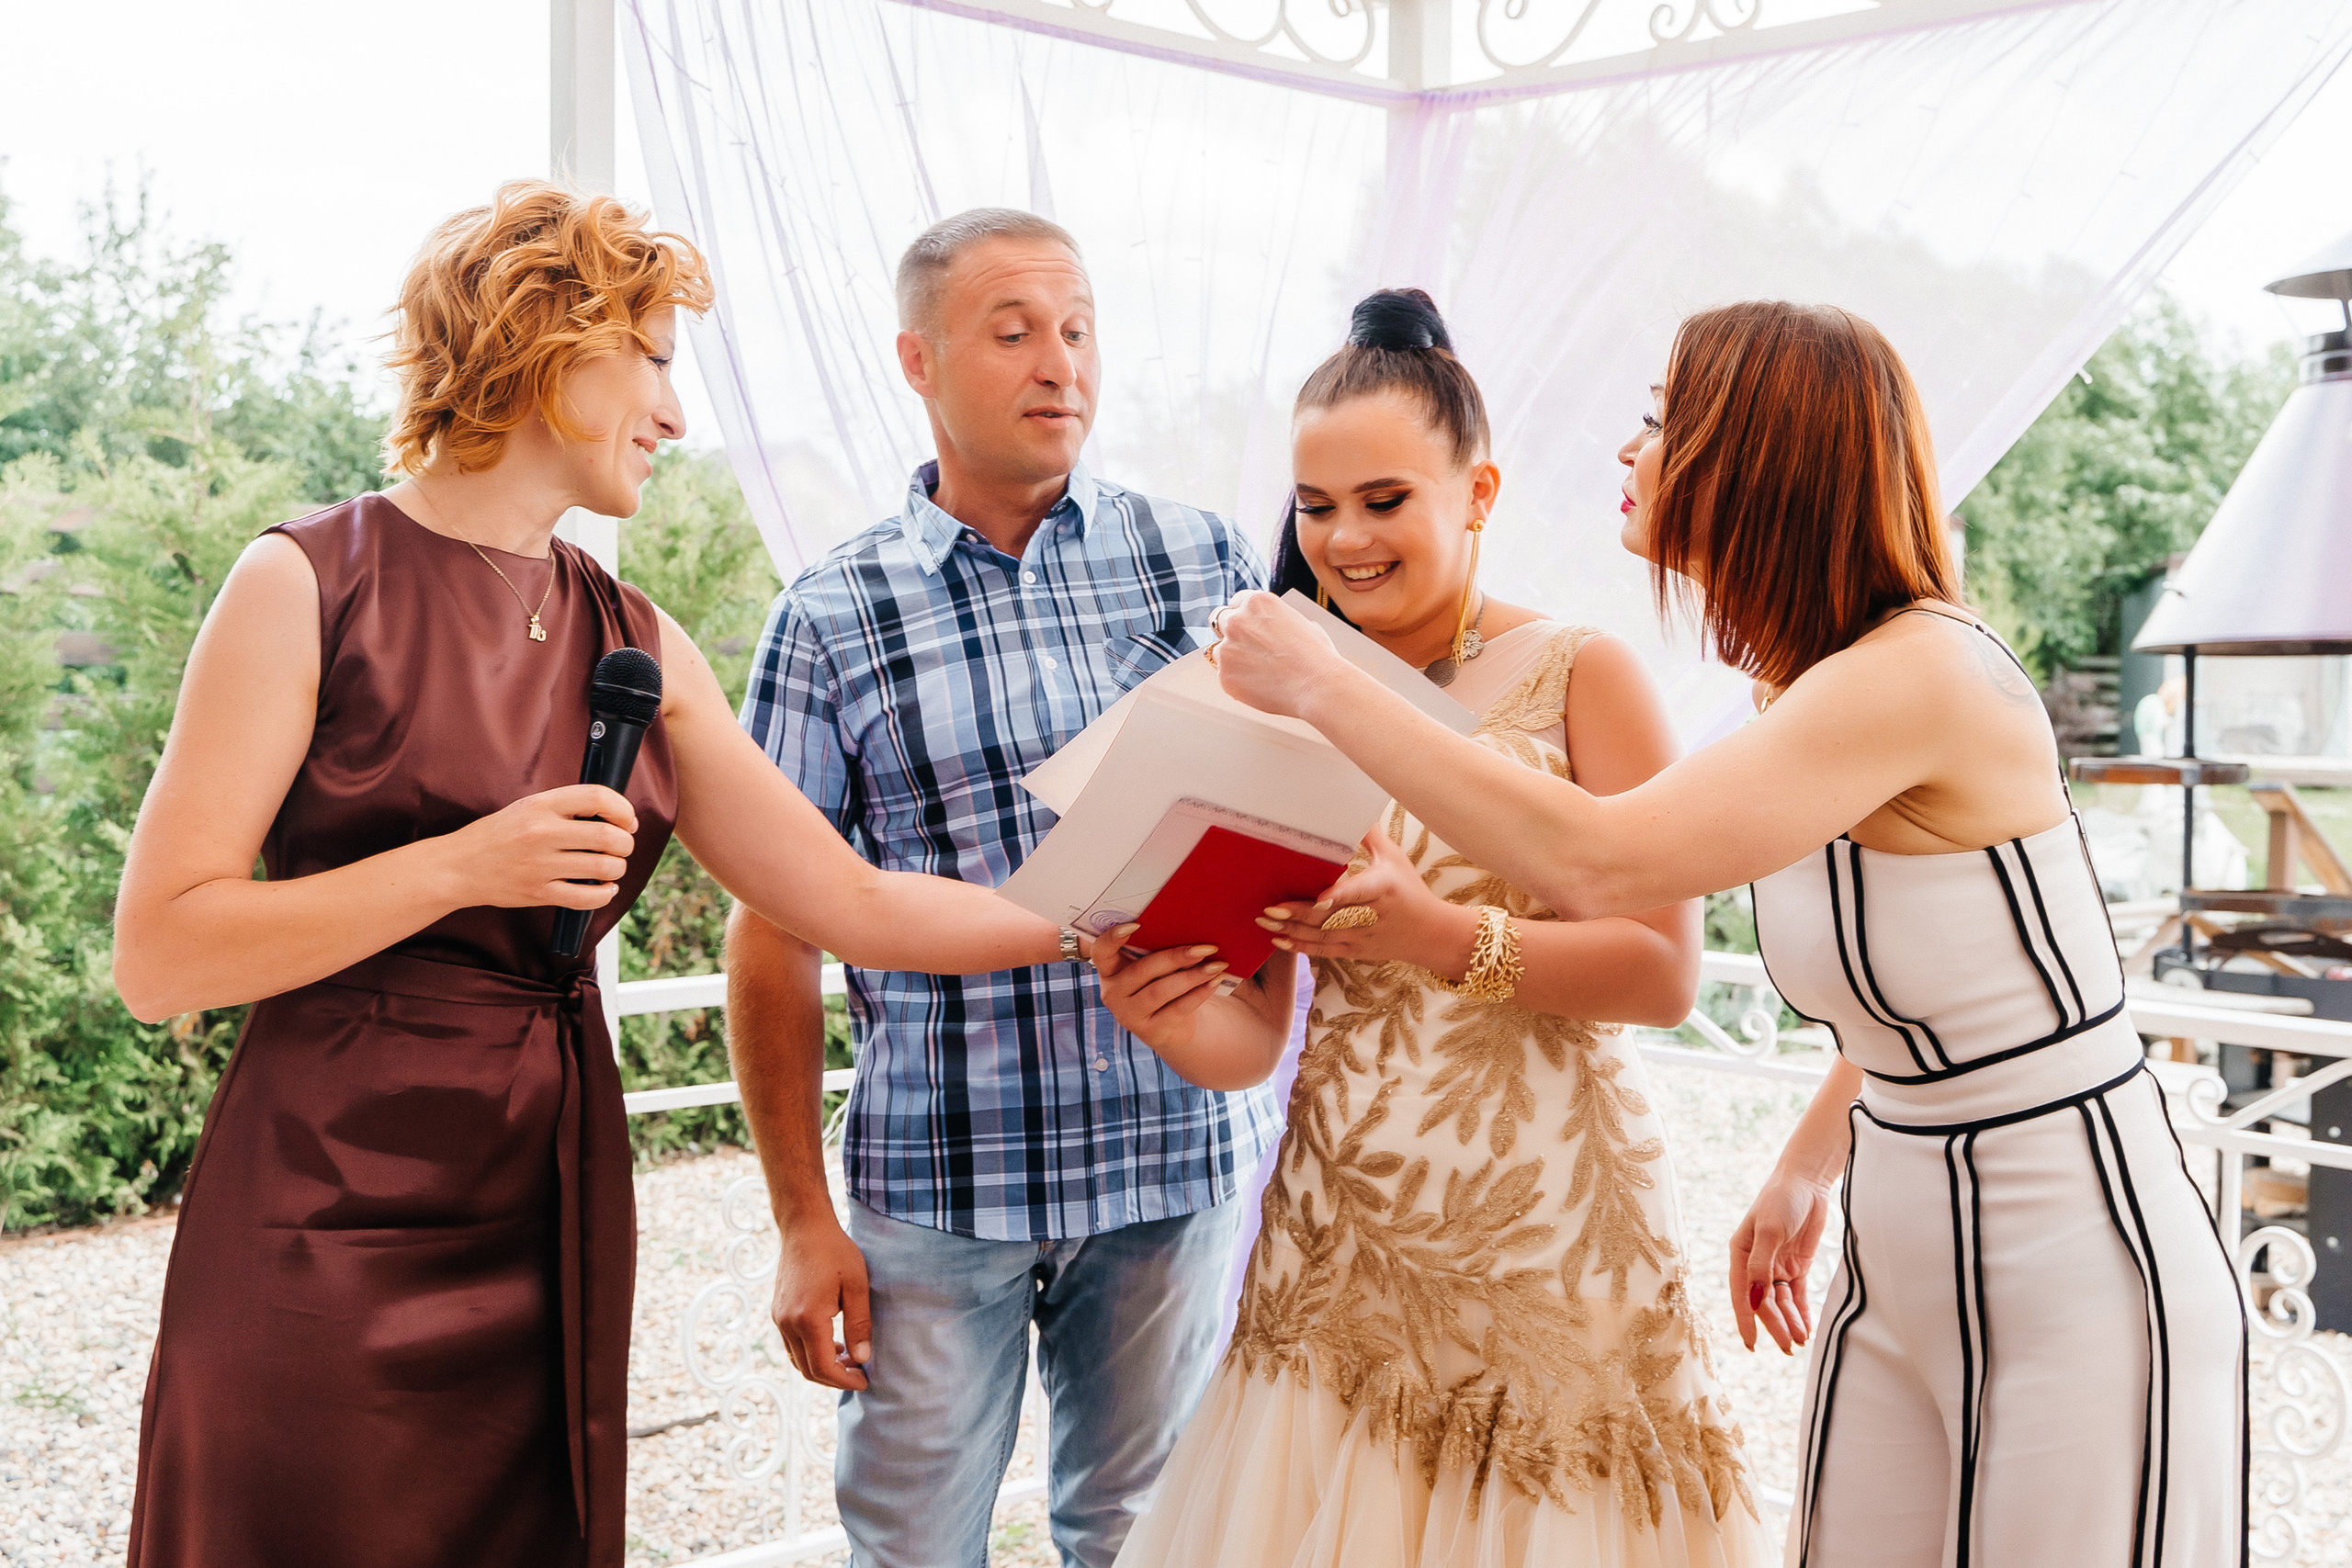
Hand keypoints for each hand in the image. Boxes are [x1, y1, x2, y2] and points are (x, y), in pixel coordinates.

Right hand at [442, 783, 636, 909]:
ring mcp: (540, 865)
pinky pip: (587, 898)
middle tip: (622, 847)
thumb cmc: (497, 836)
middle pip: (608, 836)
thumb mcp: (527, 808)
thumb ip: (565, 808)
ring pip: (603, 868)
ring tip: (612, 867)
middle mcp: (542, 833)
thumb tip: (614, 815)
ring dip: (618, 868)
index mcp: (541, 805)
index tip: (627, 821)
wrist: (457, 867)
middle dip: (625, 844)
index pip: (597, 797)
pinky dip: (604, 894)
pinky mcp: (539, 893)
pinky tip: (604, 888)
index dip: (623, 809)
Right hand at [769, 1205, 872, 1390]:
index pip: (823, 1367)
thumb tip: (862, 1359)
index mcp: (807, 1319)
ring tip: (849, 1359)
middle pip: (807, 1370)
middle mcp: (787, 1323)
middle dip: (834, 1379)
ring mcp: (778, 1318)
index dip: (845, 1380)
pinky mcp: (777, 1312)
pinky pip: (792, 1345)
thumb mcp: (857, 1285)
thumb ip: (859, 1324)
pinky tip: (832, 1343)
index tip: (865, 1380)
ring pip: (798, 1360)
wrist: (804, 1226)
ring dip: (822, 1367)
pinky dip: (811, 1353)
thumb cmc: (834, 1251)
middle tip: (859, 1374)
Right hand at [1093, 926, 1230, 1052]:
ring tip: (1216, 966)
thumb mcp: (1155, 966)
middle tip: (1205, 948)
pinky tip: (1214, 982)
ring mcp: (1129, 1015)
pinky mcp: (1150, 1032)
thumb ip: (1157, 949)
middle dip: (1175, 957)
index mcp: (1110, 970)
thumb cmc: (1164, 982)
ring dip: (1192, 977)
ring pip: (1160, 991)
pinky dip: (1198, 994)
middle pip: (1141, 970)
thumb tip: (1189, 926)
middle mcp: (1113, 993)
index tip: (1136, 924)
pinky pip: (1176, 1010)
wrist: (1174, 1025)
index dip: (1113, 937)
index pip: (1101, 951)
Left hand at [1211, 591, 1346, 719]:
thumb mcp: (1302, 623)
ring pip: (1219, 650)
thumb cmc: (1316, 657)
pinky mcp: (1225, 675)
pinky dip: (1237, 680)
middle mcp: (1237, 620)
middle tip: (1249, 649)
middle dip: (1232, 633)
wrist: (1318, 686)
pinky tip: (1260, 684)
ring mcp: (1228, 648)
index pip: (1237, 602)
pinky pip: (1225, 675)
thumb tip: (1278, 626)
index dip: (1244, 615)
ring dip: (1233, 658)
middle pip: (1221, 621)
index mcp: (1257, 602)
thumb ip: (1280, 620)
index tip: (1249, 626)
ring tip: (1260, 671)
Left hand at [1253, 830, 1477, 974]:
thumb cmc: (1410, 891)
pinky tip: (1279, 940)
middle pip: (1332, 918)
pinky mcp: (1355, 950)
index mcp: (1383, 889)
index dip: (1337, 898)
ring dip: (1292, 931)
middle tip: (1269, 909)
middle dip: (1299, 915)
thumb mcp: (1395, 859)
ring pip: (1323, 937)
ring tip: (1264, 922)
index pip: (1357, 893)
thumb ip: (1371, 836)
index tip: (1318, 899)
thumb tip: (1353, 805)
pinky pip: (1324, 951)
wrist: (1430, 934)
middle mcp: (1371, 915)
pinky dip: (1301, 947)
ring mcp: (1362, 936)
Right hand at [1729, 1167, 1833, 1354]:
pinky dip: (1801, 1311)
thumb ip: (1761, 1265)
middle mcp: (1756, 1264)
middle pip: (1763, 1302)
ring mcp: (1777, 1266)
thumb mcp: (1768, 1230)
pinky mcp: (1797, 1266)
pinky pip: (1797, 1295)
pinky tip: (1807, 1327)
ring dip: (1790, 1321)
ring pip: (1781, 1302)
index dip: (1746, 1320)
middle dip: (1775, 1325)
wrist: (1808, 1182)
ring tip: (1801, 1339)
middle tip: (1788, 1347)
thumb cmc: (1780, 1199)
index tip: (1751, 1344)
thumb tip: (1755, 1299)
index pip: (1741, 1294)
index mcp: (1741, 1254)